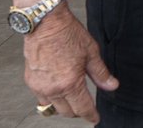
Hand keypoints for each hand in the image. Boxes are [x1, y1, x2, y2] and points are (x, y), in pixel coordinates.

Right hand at [23, 7, 118, 122]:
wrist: (45, 24)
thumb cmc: (68, 34)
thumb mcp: (91, 53)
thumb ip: (101, 73)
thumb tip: (112, 86)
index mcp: (70, 83)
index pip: (83, 108)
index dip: (91, 116)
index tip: (95, 119)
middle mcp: (52, 89)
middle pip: (67, 112)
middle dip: (78, 111)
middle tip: (86, 107)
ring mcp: (39, 87)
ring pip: (52, 108)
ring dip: (63, 107)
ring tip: (73, 99)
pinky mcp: (30, 81)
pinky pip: (41, 99)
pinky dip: (51, 99)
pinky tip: (59, 90)